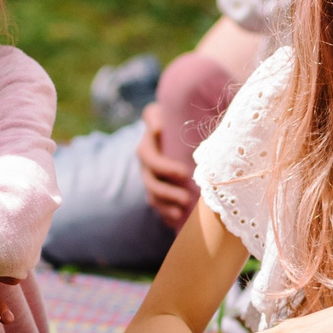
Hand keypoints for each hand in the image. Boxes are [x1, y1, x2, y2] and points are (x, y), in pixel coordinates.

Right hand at [136, 105, 197, 228]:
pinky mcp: (158, 189)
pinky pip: (159, 206)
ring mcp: (151, 178)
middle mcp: (145, 164)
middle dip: (168, 193)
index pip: (150, 158)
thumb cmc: (172, 115)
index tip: (184, 173)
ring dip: (167, 207)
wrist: (171, 125)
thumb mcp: (162, 110)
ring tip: (182, 212)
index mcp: (147, 145)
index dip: (165, 168)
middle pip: (151, 183)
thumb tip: (159, 127)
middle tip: (187, 199)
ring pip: (153, 197)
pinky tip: (177, 221)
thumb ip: (157, 115)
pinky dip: (166, 215)